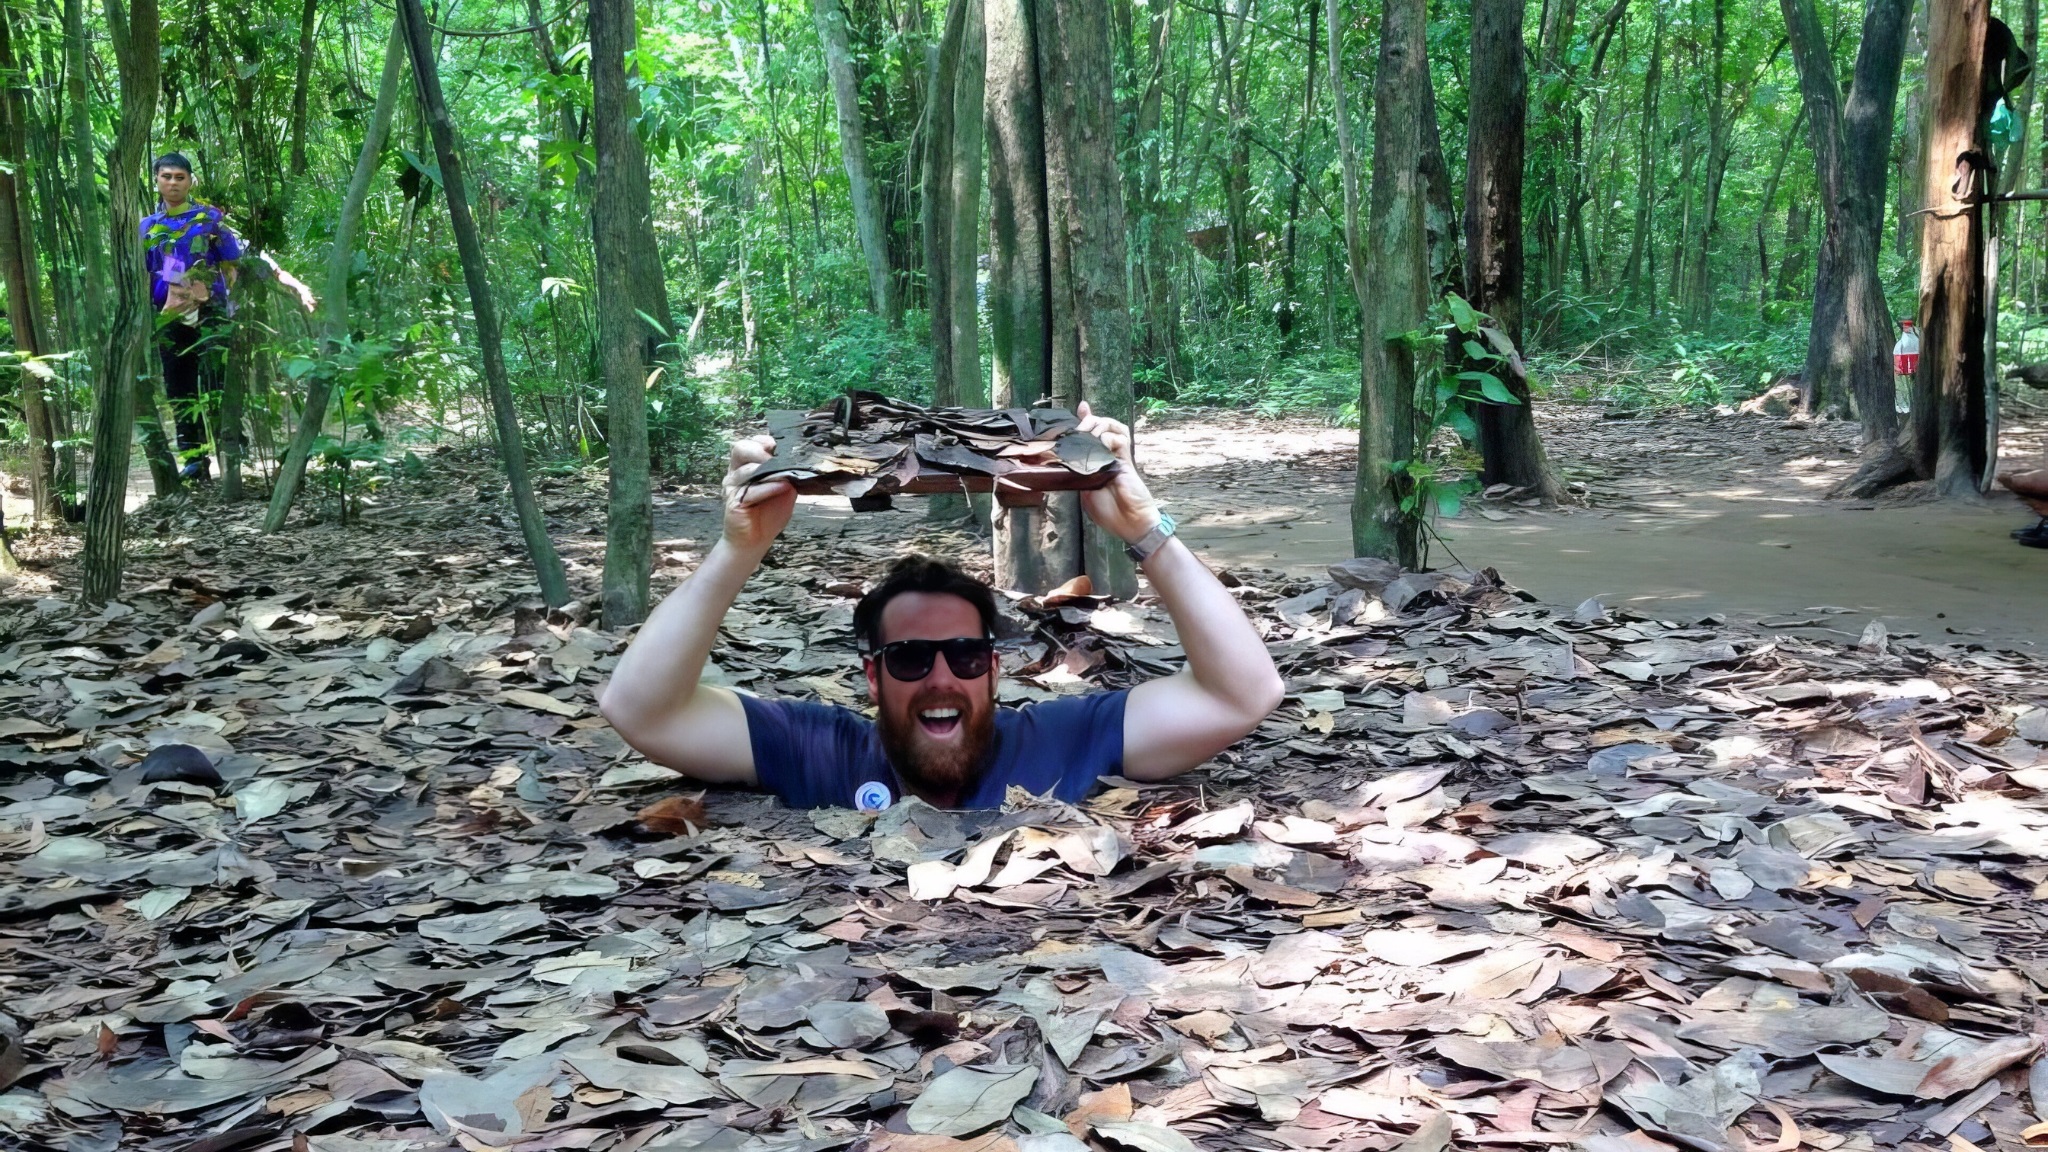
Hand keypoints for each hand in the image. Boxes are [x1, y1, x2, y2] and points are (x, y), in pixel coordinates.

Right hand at [721, 434, 795, 553]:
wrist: (755, 540)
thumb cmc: (768, 513)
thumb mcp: (784, 489)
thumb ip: (788, 474)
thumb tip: (800, 462)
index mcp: (746, 465)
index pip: (749, 443)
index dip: (763, 440)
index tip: (777, 445)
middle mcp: (736, 473)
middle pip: (740, 449)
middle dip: (759, 449)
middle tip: (775, 456)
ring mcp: (733, 488)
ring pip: (746, 470)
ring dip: (768, 470)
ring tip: (785, 473)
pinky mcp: (734, 503)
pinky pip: (751, 491)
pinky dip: (768, 488)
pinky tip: (781, 487)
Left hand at [1074, 400, 1161, 544]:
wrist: (1129, 523)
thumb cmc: (1109, 513)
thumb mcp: (1085, 492)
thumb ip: (1078, 475)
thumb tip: (1068, 460)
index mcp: (1095, 461)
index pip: (1091, 434)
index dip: (1086, 419)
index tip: (1081, 407)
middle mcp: (1107, 455)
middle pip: (1101, 425)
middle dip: (1088, 421)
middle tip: (1079, 429)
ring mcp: (1118, 456)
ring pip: (1113, 426)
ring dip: (1100, 425)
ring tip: (1090, 433)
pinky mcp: (1127, 460)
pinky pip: (1121, 440)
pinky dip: (1110, 437)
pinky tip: (1102, 443)